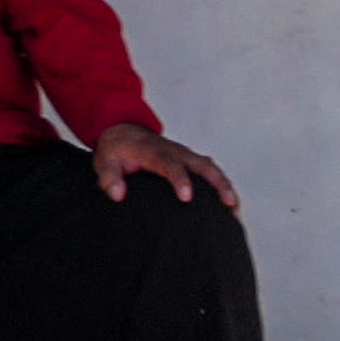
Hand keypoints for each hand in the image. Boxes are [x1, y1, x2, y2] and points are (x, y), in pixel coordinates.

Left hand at [87, 123, 235, 209]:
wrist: (124, 130)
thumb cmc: (116, 150)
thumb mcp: (104, 161)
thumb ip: (109, 177)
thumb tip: (118, 194)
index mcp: (153, 151)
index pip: (169, 164)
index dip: (180, 179)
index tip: (187, 197)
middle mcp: (174, 151)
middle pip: (201, 164)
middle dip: (217, 183)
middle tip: (228, 204)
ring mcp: (185, 155)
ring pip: (211, 167)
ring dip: (225, 186)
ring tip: (235, 210)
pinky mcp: (190, 161)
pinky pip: (210, 171)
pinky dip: (222, 186)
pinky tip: (231, 207)